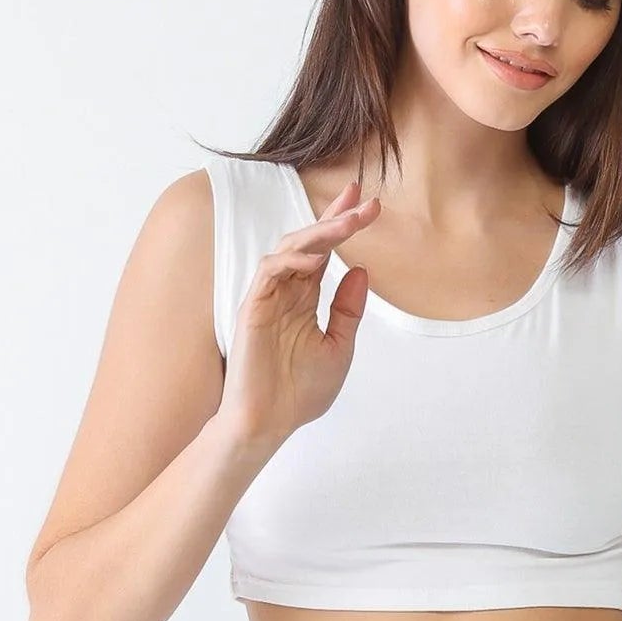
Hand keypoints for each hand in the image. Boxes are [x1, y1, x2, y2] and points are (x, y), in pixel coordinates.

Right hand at [217, 178, 378, 450]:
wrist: (268, 424)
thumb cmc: (299, 393)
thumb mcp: (339, 348)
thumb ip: (348, 311)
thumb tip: (362, 270)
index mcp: (304, 300)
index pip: (324, 253)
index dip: (342, 225)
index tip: (369, 203)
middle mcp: (285, 293)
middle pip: (309, 241)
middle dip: (336, 216)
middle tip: (363, 197)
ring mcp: (267, 298)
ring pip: (290, 248)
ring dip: (320, 232)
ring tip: (349, 220)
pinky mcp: (252, 309)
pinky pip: (269, 271)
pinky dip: (291, 260)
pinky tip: (315, 258)